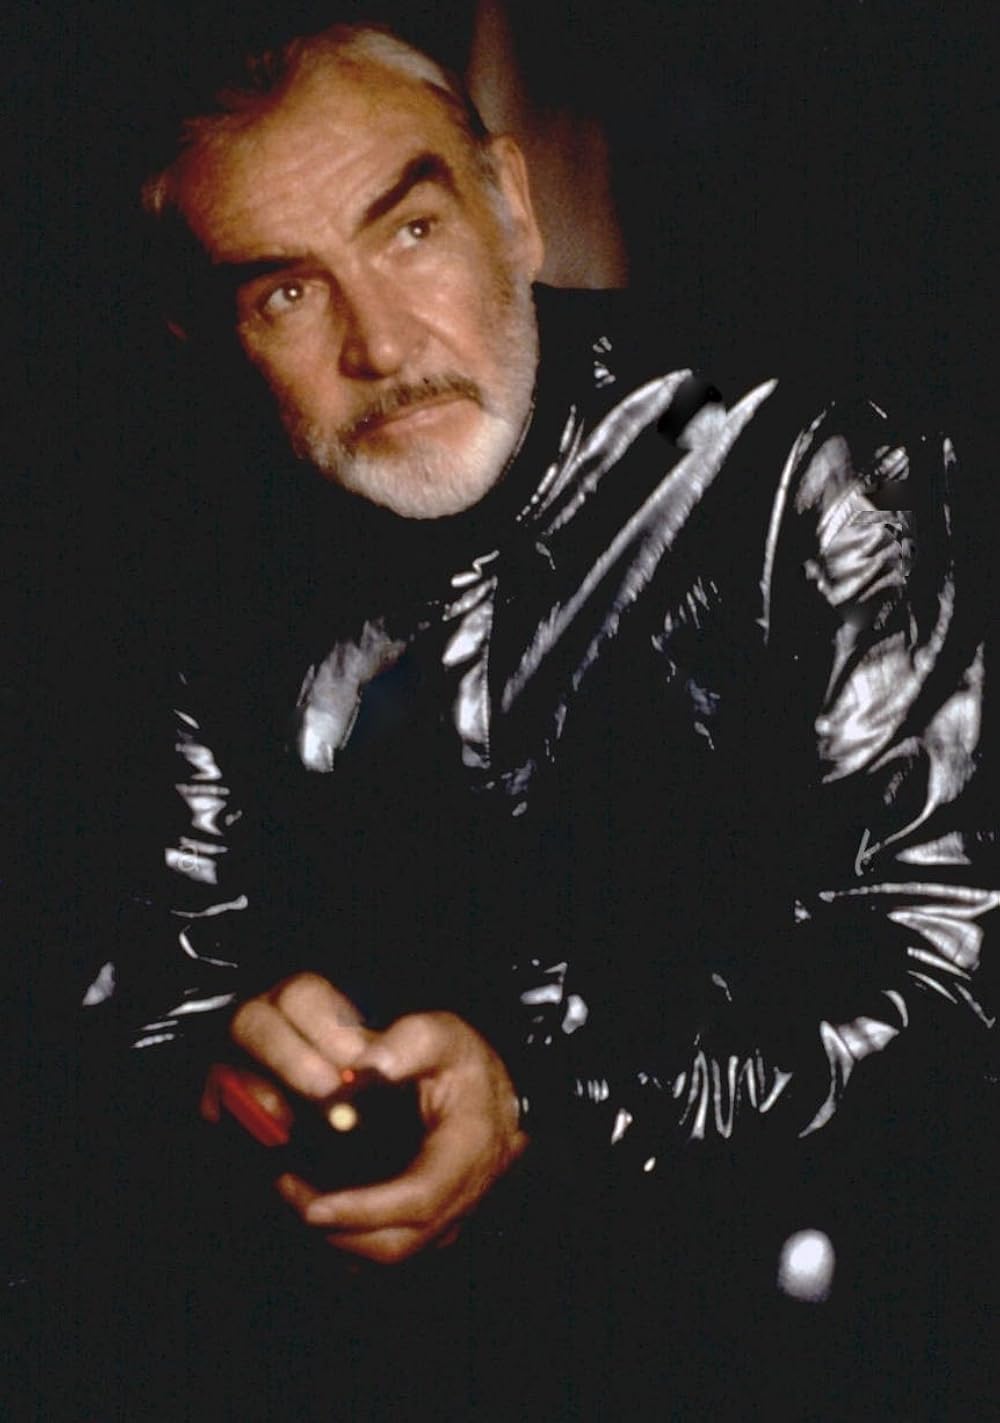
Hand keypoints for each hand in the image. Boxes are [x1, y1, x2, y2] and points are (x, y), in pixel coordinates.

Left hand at [209, 973, 527, 1263]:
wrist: (493, 1089)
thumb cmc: (465, 1063)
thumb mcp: (440, 1034)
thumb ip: (403, 1044)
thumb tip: (361, 1069)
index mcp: (469, 1151)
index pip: (420, 1199)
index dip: (365, 1210)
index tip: (314, 1206)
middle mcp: (464, 1197)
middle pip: (399, 1243)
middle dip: (336, 1229)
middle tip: (287, 1190)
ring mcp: (450, 1218)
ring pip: (390, 1256)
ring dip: (336, 1239)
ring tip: (292, 1194)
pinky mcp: (433, 1227)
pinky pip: (387, 1252)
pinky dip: (348, 1241)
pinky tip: (315, 1209)